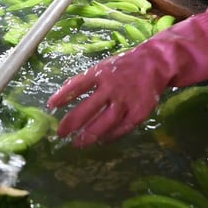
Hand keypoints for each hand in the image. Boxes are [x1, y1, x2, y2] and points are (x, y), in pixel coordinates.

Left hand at [48, 3, 207, 146]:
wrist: (156, 64)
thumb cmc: (124, 67)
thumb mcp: (103, 67)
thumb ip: (87, 80)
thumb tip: (63, 95)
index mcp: (101, 73)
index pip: (77, 85)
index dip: (63, 95)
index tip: (50, 106)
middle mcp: (112, 88)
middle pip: (88, 109)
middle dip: (72, 123)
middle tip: (60, 133)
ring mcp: (126, 101)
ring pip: (104, 123)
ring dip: (88, 135)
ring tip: (77, 144)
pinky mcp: (138, 113)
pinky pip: (121, 129)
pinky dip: (109, 137)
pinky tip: (100, 141)